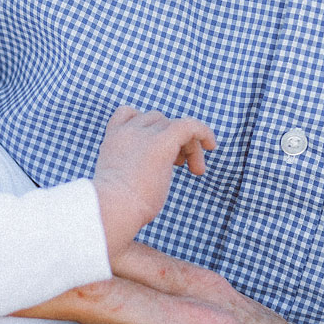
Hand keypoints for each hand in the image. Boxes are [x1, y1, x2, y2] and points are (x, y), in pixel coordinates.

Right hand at [92, 107, 215, 255]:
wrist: (111, 209)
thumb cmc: (113, 210)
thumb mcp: (117, 186)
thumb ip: (127, 176)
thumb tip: (141, 196)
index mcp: (112, 140)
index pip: (129, 114)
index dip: (148, 127)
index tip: (157, 152)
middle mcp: (127, 131)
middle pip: (158, 121)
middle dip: (172, 140)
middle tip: (181, 166)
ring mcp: (144, 134)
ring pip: (175, 125)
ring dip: (188, 145)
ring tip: (194, 170)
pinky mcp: (162, 142)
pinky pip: (190, 126)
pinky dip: (204, 132)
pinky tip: (212, 145)